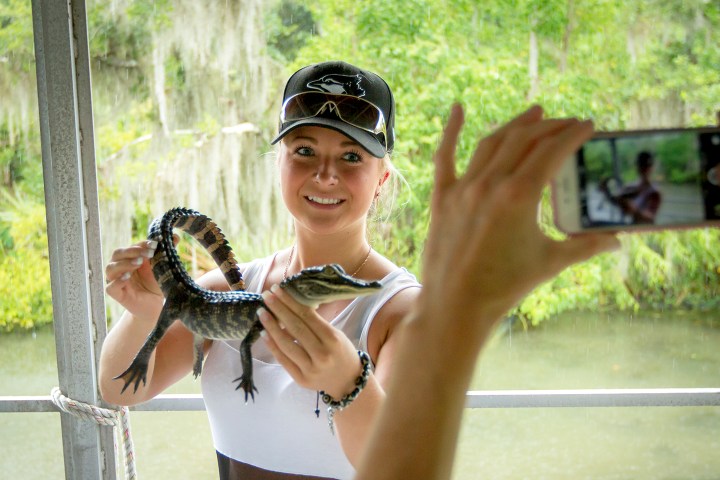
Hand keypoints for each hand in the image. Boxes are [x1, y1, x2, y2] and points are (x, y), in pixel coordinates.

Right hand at [104, 239, 162, 319]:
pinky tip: (127, 277)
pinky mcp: (116, 294)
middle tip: (148, 254)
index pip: (131, 247)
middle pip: (117, 254)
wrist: (154, 305)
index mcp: (129, 258)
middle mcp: (120, 267)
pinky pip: (110, 286)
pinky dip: (118, 281)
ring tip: (138, 263)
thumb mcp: (163, 267)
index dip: (141, 244)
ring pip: (111, 268)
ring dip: (124, 263)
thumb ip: (167, 251)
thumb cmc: (156, 284)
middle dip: (132, 251)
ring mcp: (115, 280)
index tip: (155, 245)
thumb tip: (176, 236)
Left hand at [258, 285, 362, 398]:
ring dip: (271, 327)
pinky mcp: (301, 379)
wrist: (348, 382)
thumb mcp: (336, 335)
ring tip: (262, 313)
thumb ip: (316, 324)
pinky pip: (283, 360)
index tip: (277, 290)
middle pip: (295, 328)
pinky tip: (264, 333)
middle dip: (279, 309)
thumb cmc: (342, 353)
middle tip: (266, 296)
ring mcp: (310, 369)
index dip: (290, 302)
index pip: (307, 316)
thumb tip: (291, 306)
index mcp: (332, 339)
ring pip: (286, 344)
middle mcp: (321, 354)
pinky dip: (272, 346)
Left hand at [418, 104, 618, 334]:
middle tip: (568, 123)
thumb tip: (617, 240)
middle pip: (524, 141)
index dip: (573, 134)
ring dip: (515, 126)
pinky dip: (451, 131)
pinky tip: (458, 108)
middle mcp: (490, 184)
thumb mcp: (550, 262)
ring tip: (535, 115)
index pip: (552, 151)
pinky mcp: (443, 197)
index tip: (588, 125)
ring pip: (491, 143)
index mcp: (520, 195)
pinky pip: (445, 157)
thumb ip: (585, 246)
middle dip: (550, 127)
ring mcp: (463, 188)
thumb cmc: (504, 286)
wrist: (456, 305)